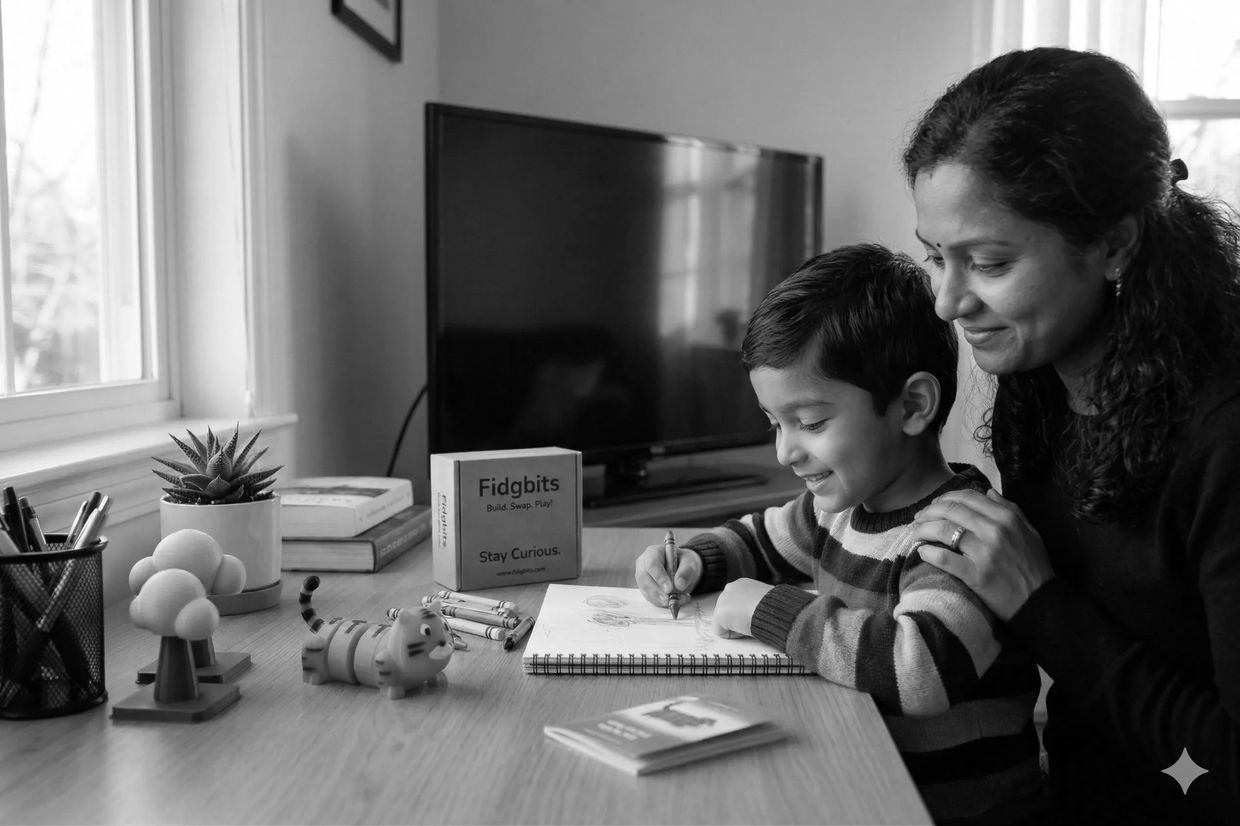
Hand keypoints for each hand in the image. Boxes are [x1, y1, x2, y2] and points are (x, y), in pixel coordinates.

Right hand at [634, 544, 701, 607]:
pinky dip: (661, 603)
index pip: (652, 564)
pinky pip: (650, 598)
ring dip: (661, 599)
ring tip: (678, 600)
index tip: (669, 589)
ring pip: (646, 591)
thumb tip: (679, 584)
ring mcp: (642, 578)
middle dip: (657, 592)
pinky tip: (674, 601)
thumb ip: (686, 572)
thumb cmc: (684, 562)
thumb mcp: (690, 563)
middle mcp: (643, 564)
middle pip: (644, 579)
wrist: (683, 569)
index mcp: (653, 552)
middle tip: (670, 600)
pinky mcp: (645, 589)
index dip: (659, 577)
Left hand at [712, 578, 773, 638]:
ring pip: (724, 620)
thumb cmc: (775, 606)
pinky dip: (733, 635)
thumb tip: (760, 610)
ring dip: (736, 625)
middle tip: (752, 622)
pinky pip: (722, 631)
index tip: (754, 617)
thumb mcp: (767, 600)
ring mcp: (723, 600)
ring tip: (750, 625)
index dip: (746, 612)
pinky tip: (745, 629)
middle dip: (738, 618)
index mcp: (743, 584)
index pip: (738, 600)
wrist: (772, 609)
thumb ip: (758, 602)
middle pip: (729, 609)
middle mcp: (731, 588)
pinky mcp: (719, 613)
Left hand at [911, 488, 1054, 620]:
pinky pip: (944, 559)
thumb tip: (988, 492)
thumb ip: (1010, 509)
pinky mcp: (976, 575)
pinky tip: (922, 551)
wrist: (1042, 603)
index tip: (935, 505)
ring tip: (915, 533)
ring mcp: (984, 553)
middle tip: (918, 518)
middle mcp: (994, 530)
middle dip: (929, 511)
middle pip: (950, 510)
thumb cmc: (1034, 566)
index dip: (945, 498)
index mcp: (1006, 517)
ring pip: (943, 530)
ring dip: (923, 529)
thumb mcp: (1029, 531)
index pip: (967, 497)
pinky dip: (928, 553)